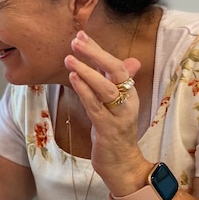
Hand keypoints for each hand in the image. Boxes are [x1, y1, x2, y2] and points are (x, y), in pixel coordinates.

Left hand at [64, 30, 150, 192]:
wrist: (122, 164)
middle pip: (116, 71)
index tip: (81, 35)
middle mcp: (127, 101)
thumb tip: (129, 61)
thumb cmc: (116, 132)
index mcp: (128, 92)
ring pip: (105, 88)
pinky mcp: (108, 129)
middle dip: (96, 54)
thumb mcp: (117, 104)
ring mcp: (119, 115)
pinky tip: (73, 79)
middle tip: (76, 40)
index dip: (98, 50)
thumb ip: (116, 83)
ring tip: (69, 58)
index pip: (116, 65)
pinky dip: (84, 91)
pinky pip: (96, 107)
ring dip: (87, 72)